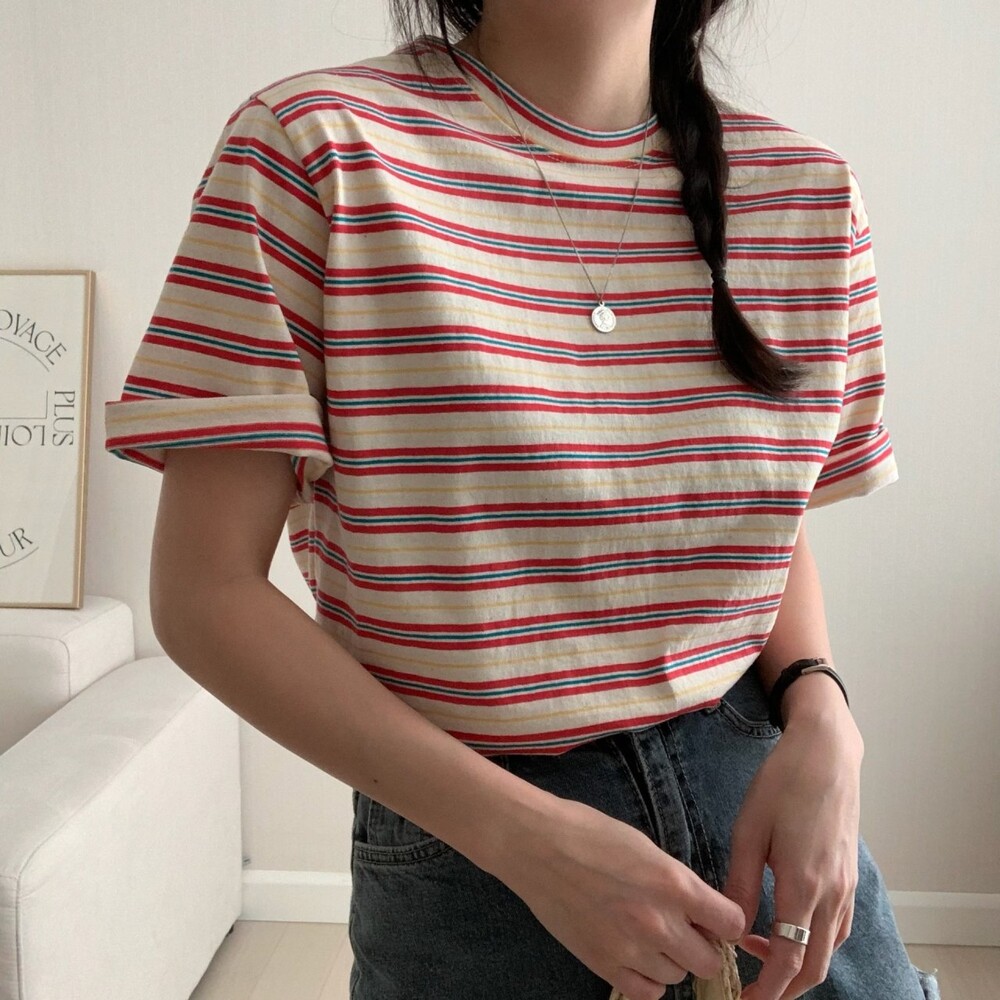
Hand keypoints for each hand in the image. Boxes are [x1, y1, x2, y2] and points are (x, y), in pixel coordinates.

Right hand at [498, 795, 746, 999]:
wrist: (535, 846)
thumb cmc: (588, 833)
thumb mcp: (644, 846)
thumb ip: (677, 882)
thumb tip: (699, 911)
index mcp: (673, 883)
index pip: (732, 923)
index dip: (726, 921)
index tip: (714, 917)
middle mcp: (658, 921)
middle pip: (709, 960)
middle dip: (702, 945)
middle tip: (681, 927)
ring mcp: (629, 947)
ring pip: (678, 976)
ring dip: (671, 960)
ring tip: (649, 935)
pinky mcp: (603, 964)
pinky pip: (646, 992)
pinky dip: (647, 979)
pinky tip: (636, 956)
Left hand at [721, 703, 863, 999]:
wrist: (826, 754)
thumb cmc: (783, 784)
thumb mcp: (748, 830)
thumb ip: (739, 883)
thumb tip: (727, 926)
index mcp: (804, 885)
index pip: (790, 960)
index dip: (768, 989)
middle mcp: (832, 894)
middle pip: (815, 967)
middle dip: (785, 989)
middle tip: (752, 990)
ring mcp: (846, 886)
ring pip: (829, 949)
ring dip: (799, 964)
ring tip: (759, 953)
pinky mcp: (849, 875)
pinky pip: (837, 926)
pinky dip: (815, 941)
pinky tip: (787, 926)